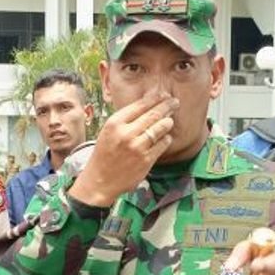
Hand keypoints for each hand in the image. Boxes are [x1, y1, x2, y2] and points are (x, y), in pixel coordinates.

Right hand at [68, 90, 177, 206]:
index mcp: (115, 123)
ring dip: (167, 122)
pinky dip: (166, 139)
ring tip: (169, 121)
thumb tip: (147, 104)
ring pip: (160, 128)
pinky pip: (163, 144)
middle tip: (174, 102)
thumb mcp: (109, 131)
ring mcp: (137, 147)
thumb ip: (126, 119)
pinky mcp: (146, 160)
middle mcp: (126, 134)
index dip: (155, 98)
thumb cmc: (105, 154)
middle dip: (167, 106)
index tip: (163, 94)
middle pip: (153, 114)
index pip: (140, 105)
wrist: (100, 180)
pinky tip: (164, 138)